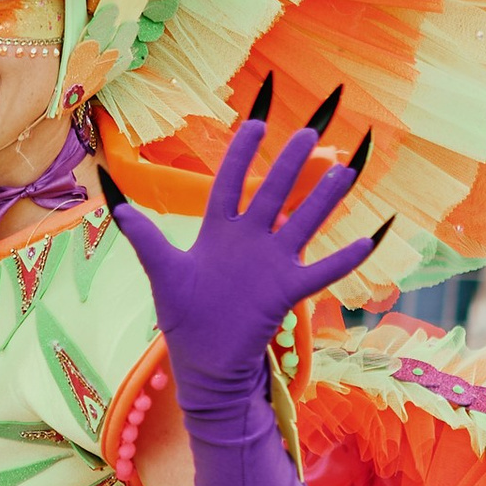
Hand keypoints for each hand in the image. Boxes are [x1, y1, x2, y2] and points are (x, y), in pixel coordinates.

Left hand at [112, 101, 379, 436]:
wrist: (204, 362)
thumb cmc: (184, 318)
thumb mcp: (163, 274)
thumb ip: (146, 238)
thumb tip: (118, 207)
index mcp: (218, 231)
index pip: (230, 182)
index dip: (242, 153)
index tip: (256, 123)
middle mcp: (249, 241)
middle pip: (273, 194)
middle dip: (289, 164)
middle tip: (309, 134)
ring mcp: (271, 264)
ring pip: (303, 223)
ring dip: (324, 200)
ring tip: (347, 171)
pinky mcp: (286, 291)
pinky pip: (320, 272)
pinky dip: (343, 260)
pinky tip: (367, 240)